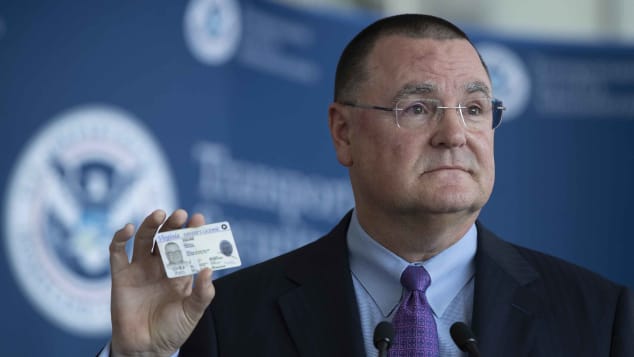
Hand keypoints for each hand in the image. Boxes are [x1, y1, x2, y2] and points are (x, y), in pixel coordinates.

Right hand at [109, 209, 214, 356]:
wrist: (146, 349)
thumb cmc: (172, 330)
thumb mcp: (192, 313)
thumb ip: (203, 293)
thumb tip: (209, 270)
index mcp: (180, 272)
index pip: (187, 245)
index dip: (192, 231)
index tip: (198, 218)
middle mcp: (160, 266)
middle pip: (166, 237)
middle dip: (173, 224)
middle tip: (180, 213)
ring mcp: (140, 269)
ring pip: (145, 239)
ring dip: (150, 224)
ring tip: (159, 214)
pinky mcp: (121, 276)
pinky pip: (117, 252)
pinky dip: (120, 238)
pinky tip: (129, 228)